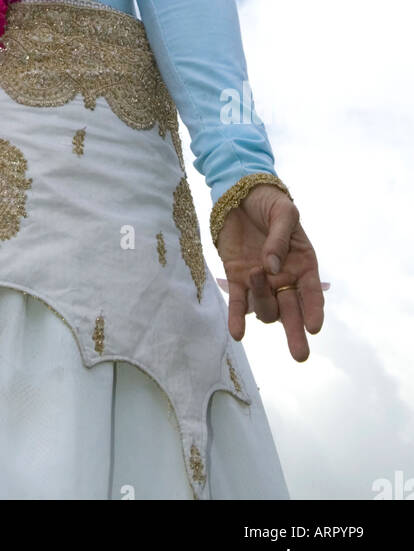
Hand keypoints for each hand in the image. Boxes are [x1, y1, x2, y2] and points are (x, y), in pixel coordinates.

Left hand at [215, 184, 323, 360]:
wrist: (242, 195)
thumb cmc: (271, 204)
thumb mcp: (283, 213)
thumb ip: (279, 239)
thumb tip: (272, 267)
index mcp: (304, 265)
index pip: (312, 293)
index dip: (313, 310)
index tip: (314, 327)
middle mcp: (285, 279)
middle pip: (292, 312)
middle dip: (296, 334)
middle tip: (300, 355)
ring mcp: (262, 282)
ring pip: (266, 307)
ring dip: (262, 298)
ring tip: (255, 274)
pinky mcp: (238, 278)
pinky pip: (239, 303)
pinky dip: (237, 318)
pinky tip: (236, 333)